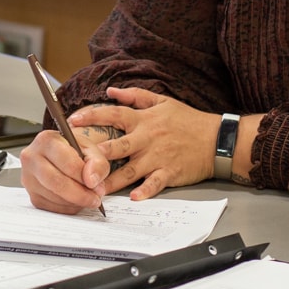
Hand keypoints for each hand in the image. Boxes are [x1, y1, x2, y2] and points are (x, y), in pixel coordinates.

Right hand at [18, 126, 115, 214]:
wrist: (61, 156)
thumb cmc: (73, 150)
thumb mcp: (90, 149)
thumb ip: (97, 162)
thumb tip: (92, 181)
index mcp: (46, 140)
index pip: (67, 164)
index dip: (86, 178)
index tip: (98, 186)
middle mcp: (32, 158)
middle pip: (57, 183)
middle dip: (80, 195)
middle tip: (95, 198)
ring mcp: (28, 178)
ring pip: (54, 198)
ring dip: (76, 202)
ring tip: (87, 197)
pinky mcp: (32, 195)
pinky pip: (51, 208)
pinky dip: (68, 208)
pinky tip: (75, 200)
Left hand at [68, 88, 220, 199]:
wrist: (216, 139)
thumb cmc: (188, 121)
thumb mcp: (162, 101)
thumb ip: (135, 95)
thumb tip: (110, 91)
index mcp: (144, 120)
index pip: (113, 115)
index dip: (91, 116)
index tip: (72, 120)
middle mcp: (147, 139)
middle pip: (117, 146)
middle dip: (96, 155)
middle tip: (76, 162)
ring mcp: (158, 157)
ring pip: (130, 170)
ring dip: (112, 180)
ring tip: (95, 188)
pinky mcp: (169, 172)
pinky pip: (154, 183)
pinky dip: (144, 191)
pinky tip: (133, 197)